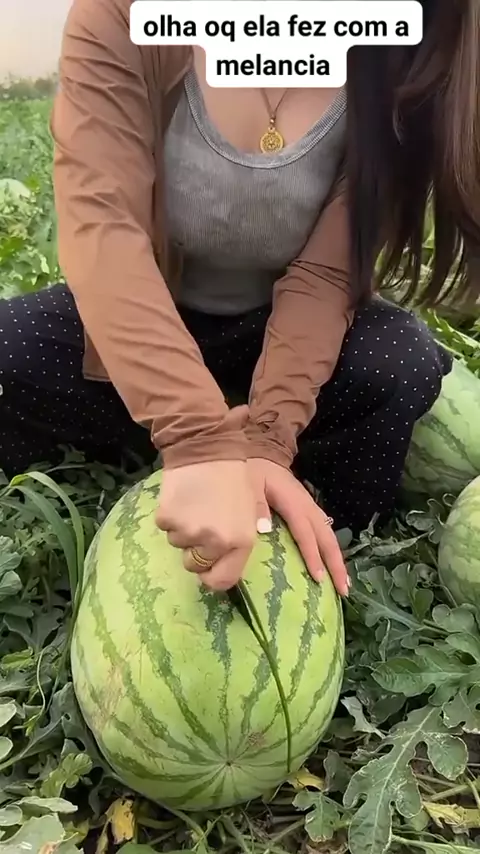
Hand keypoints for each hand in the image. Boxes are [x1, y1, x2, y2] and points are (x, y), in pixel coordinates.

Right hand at [156, 460, 256, 590]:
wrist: (206, 448)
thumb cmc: (234, 475)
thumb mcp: (250, 507)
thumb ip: (244, 535)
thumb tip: (231, 559)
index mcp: (241, 541)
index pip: (223, 580)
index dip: (212, 576)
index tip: (207, 568)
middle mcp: (216, 542)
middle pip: (195, 565)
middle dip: (194, 550)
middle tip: (200, 523)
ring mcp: (190, 532)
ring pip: (178, 544)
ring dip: (182, 529)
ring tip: (194, 502)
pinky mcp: (168, 519)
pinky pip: (165, 527)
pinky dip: (169, 515)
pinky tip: (180, 496)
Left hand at [249, 458, 349, 596]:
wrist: (259, 452)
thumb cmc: (253, 470)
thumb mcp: (248, 483)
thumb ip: (255, 504)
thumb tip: (265, 530)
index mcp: (293, 501)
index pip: (305, 532)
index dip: (312, 555)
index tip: (318, 578)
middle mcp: (307, 505)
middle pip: (326, 536)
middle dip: (336, 563)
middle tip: (343, 590)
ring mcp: (310, 506)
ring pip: (329, 534)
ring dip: (338, 559)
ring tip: (344, 584)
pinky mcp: (308, 508)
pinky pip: (323, 531)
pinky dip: (330, 549)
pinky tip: (332, 564)